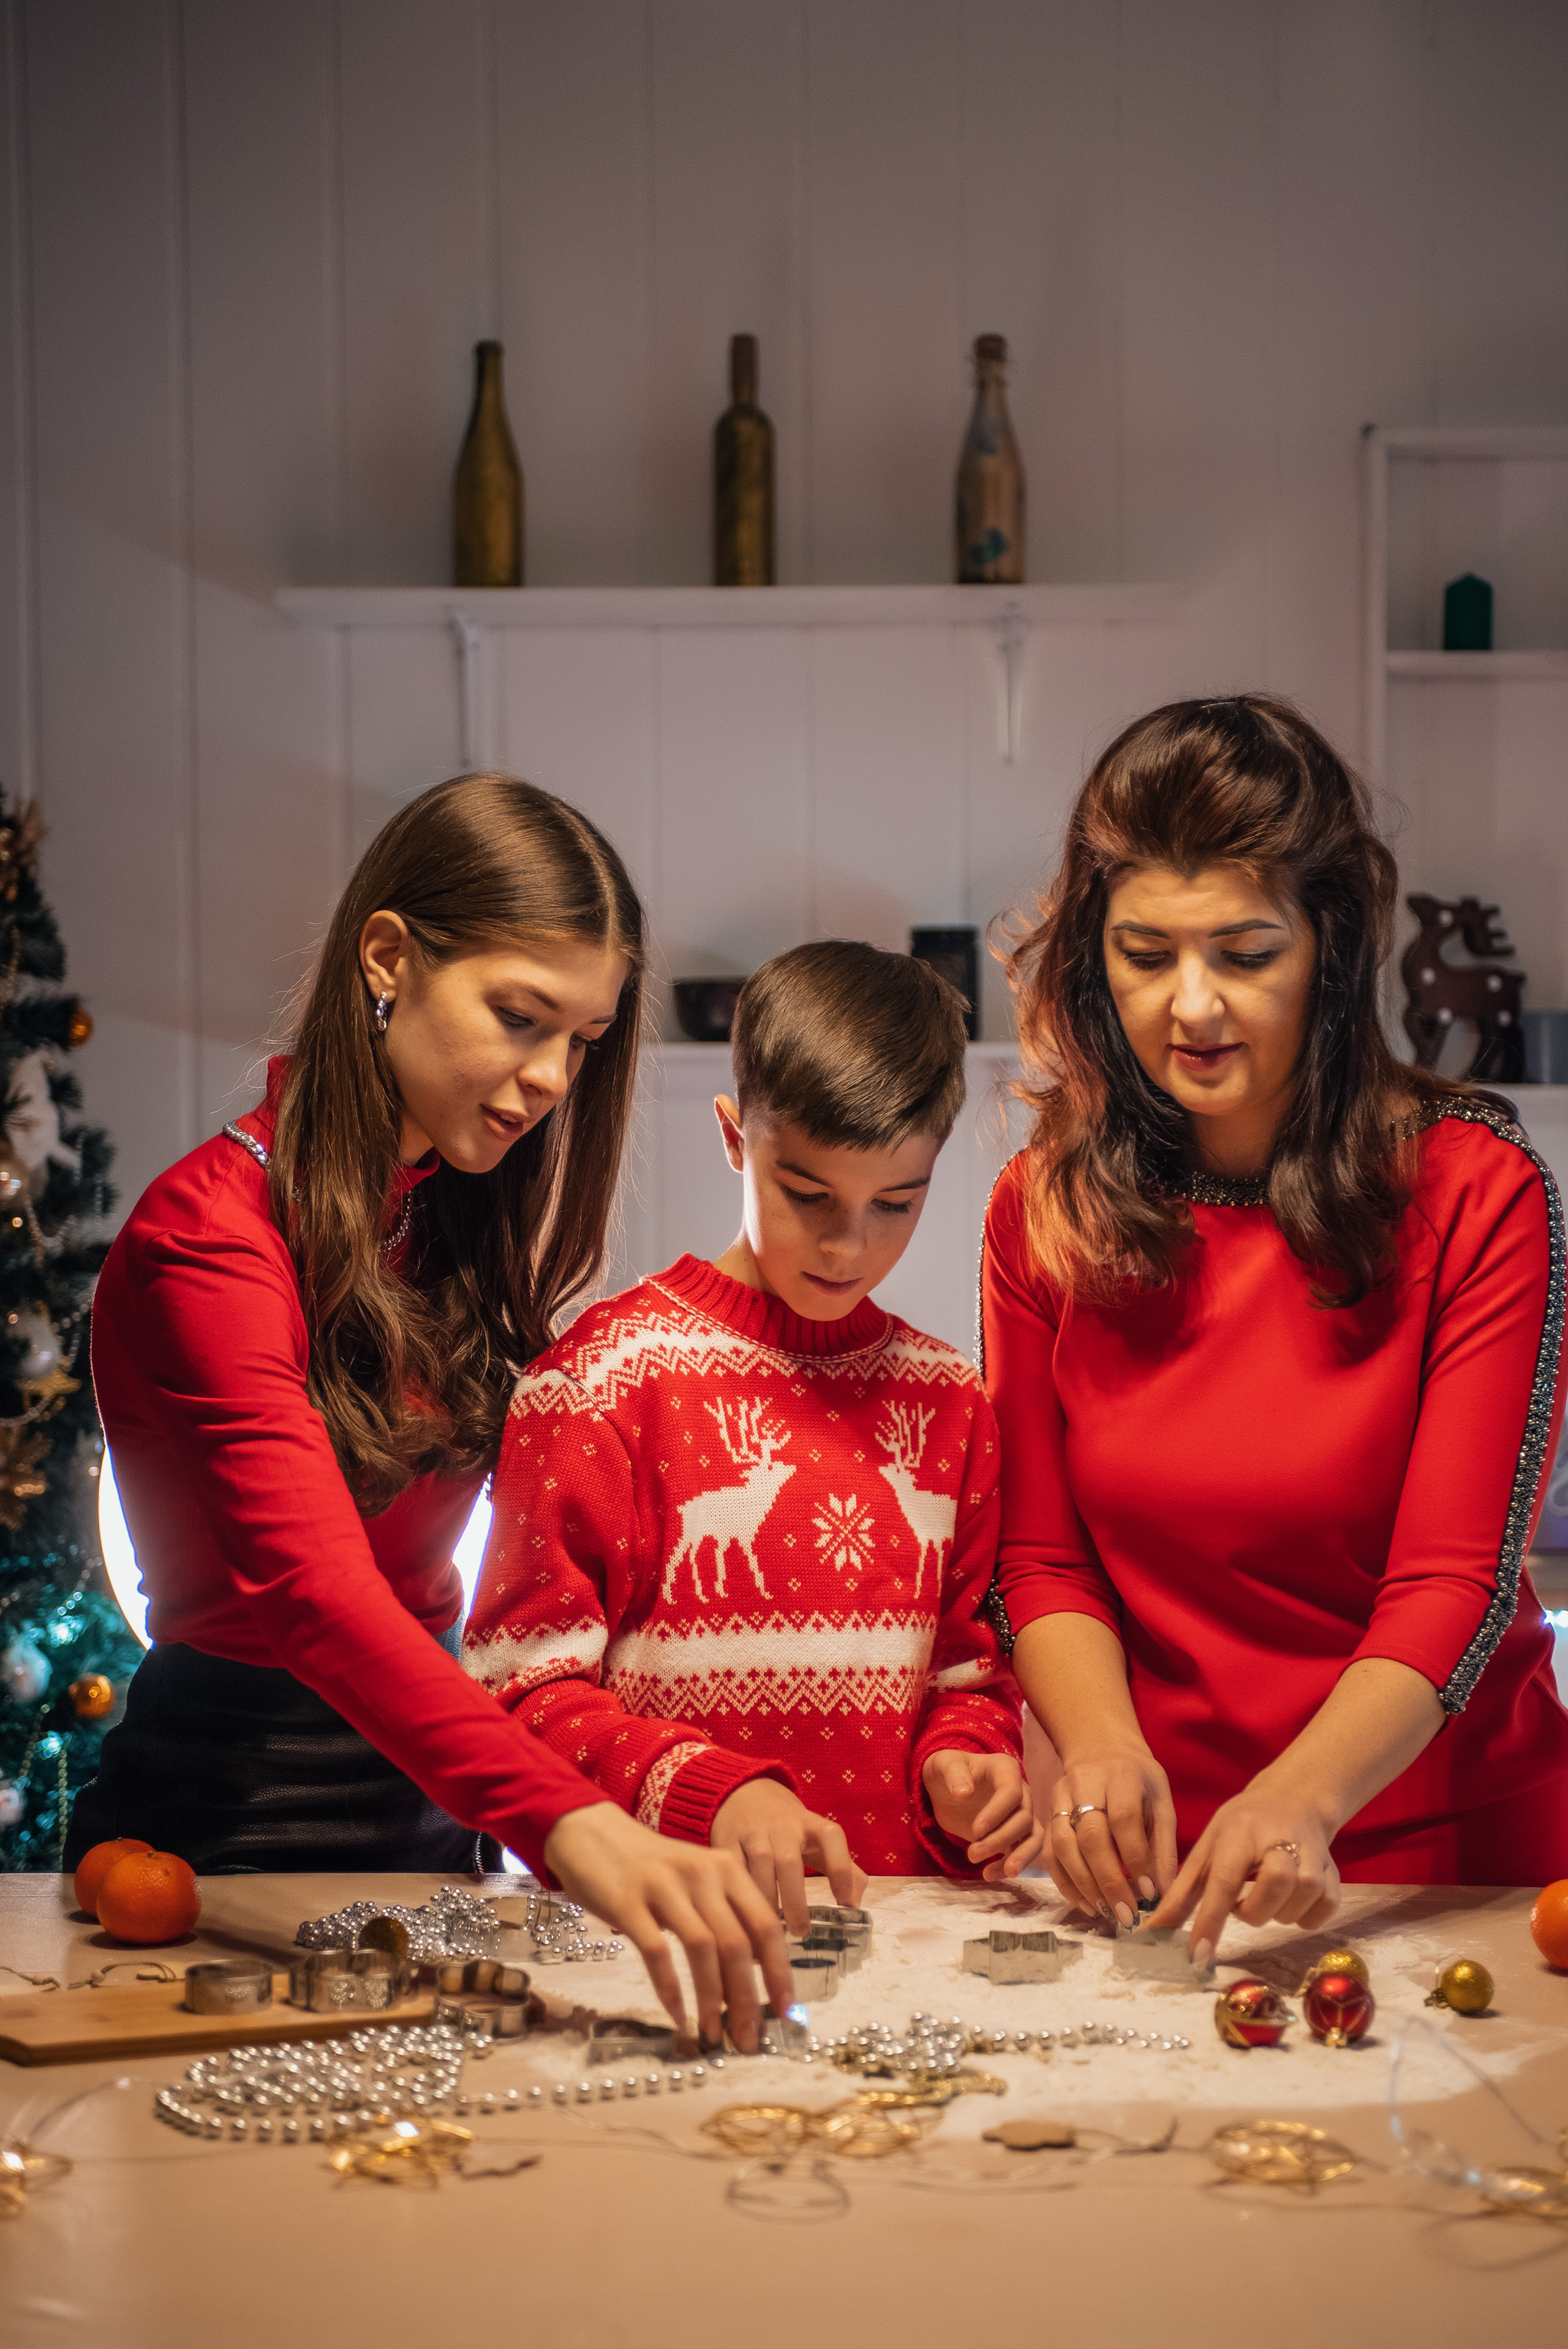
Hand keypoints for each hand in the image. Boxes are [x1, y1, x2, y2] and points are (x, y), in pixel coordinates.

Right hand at [543, 1801, 793, 2050]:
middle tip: (750, 2038)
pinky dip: (671, 1989)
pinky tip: (679, 2016)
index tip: (787, 2012)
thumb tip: (752, 1975)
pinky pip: (657, 1951)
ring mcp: (664, 1887)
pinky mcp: (628, 1902)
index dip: (780, 1971)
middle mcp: (702, 1874)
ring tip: (715, 2034)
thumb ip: (725, 1916)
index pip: (766, 1925)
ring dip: (712, 1999)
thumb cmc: (649, 1866)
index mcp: (727, 1868)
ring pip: (702, 1949)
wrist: (591, 1833)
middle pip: (737, 1943)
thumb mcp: (696, 1879)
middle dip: (748, 1998)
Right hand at [711, 1779, 865, 1934]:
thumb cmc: (789, 1829)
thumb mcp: (818, 1838)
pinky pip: (733, 1870)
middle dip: (795, 1900)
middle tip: (802, 1932)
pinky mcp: (727, 1841)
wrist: (744, 1794)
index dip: (840, 1868)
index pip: (831, 1837)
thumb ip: (843, 1868)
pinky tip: (745, 1919)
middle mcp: (782, 1826)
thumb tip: (855, 1906)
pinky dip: (738, 1895)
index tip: (844, 1902)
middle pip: (789, 1861)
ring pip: (759, 1866)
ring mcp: (753, 1832)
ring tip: (772, 1931)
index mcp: (810, 1823)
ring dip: (765, 1901)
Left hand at [922, 1751, 1045, 1880]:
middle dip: (1000, 1839)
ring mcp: (1021, 1814)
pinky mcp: (1015, 1835)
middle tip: (972, 1854)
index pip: (1012, 1791)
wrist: (946, 1788)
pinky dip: (1009, 1865)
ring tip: (990, 1874)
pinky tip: (989, 1875)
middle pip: (1023, 1818)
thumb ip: (953, 1773)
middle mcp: (1021, 1792)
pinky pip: (1024, 1851)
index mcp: (1005, 1769)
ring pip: (1033, 1838)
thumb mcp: (942, 1764)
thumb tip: (964, 1792)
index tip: (976, 1831)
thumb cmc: (946, 1771)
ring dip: (1016, 1858)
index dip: (998, 1812)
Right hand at [1045, 1745, 1178, 1924]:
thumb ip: (1163, 1846)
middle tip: (1125, 1915)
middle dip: (1108, 1881)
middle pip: (1090, 1836)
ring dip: (1083, 1885)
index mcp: (1122, 1777)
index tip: (1149, 1894)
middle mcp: (1086, 1784)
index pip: (1125, 1820)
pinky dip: (1064, 1881)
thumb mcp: (1161, 1802)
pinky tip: (1084, 1903)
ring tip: (1104, 1912)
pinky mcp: (1047, 1811)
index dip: (1136, 1859)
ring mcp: (1061, 1796)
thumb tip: (1164, 1894)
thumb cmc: (1138, 1779)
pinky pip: (1049, 1851)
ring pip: (1063, 1845)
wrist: (1100, 1747)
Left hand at [1145, 1778, 1340, 1964]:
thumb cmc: (1242, 1828)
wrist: (1294, 1802)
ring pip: (1292, 1912)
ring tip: (1265, 1890)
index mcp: (1240, 1833)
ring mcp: (1313, 1859)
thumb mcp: (1208, 1848)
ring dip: (1272, 1912)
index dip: (1210, 1921)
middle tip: (1242, 1899)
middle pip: (1268, 1898)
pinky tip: (1289, 1897)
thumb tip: (1154, 1930)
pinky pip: (1317, 1917)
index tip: (1197, 1955)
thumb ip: (1183, 1892)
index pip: (1224, 1881)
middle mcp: (1281, 1843)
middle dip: (1250, 1911)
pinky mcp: (1334, 1876)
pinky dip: (1300, 1916)